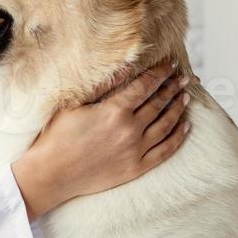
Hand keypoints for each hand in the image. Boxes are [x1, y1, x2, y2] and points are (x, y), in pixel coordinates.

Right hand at [12, 59, 192, 220]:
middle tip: (183, 77)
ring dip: (178, 108)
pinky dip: (178, 137)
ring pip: (166, 125)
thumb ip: (102, 86)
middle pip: (159, 102)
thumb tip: (124, 67)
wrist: (52, 174)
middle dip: (173, 86)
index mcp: (114, 110)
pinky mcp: (136, 168)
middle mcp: (129, 129)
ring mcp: (135, 150)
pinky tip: (186, 126)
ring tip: (185, 96)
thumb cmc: (57, 136)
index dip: (160, 72)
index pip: (146, 85)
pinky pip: (165, 151)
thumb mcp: (74, 105)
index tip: (171, 64)